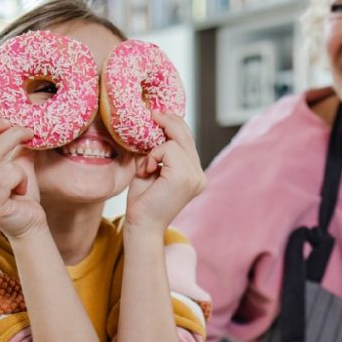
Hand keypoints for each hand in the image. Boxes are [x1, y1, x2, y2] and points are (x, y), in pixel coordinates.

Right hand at [0, 118, 45, 239]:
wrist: (30, 222)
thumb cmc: (22, 193)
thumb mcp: (18, 162)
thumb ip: (14, 144)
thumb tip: (22, 121)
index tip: (11, 121)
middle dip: (14, 133)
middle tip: (30, 133)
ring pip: (5, 162)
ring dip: (22, 168)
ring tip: (21, 182)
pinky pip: (9, 175)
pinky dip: (22, 179)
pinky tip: (21, 191)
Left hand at [124, 111, 206, 233]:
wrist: (141, 227)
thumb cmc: (143, 201)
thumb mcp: (152, 169)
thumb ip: (159, 151)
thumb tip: (155, 124)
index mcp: (194, 173)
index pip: (188, 140)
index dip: (174, 125)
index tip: (158, 115)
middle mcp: (199, 174)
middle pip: (186, 135)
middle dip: (168, 122)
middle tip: (152, 114)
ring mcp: (195, 176)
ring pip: (177, 140)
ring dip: (155, 149)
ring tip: (146, 167)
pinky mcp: (186, 176)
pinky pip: (169, 149)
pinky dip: (153, 155)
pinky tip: (148, 171)